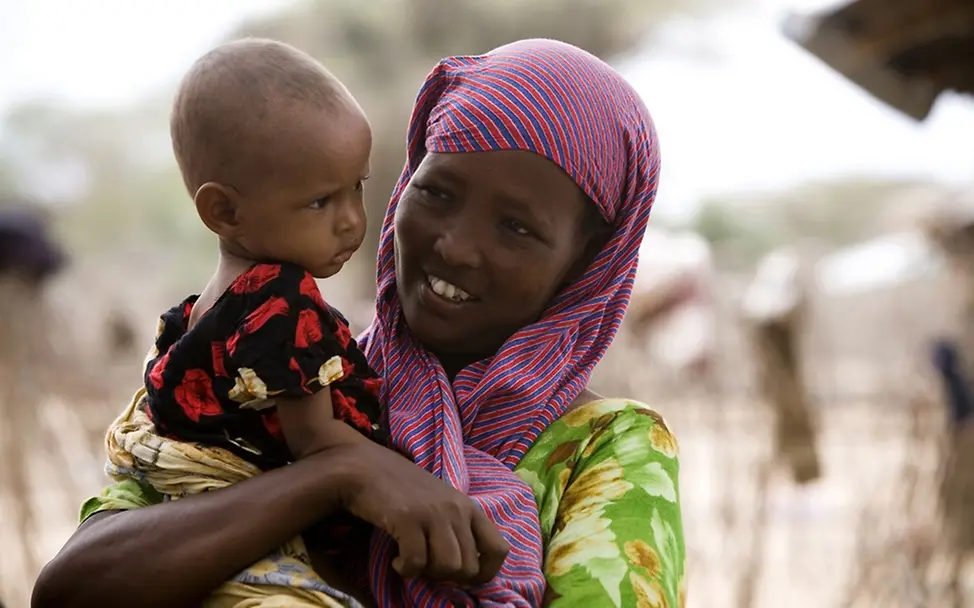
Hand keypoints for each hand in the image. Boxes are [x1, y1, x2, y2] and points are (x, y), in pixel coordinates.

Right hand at [335, 441, 509, 584]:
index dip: (483, 573)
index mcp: (469, 507)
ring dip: (427, 573)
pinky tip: (396, 560)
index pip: (499, 550)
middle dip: (447, 576)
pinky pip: (416, 563)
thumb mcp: (442, 504)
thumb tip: (468, 570)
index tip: (460, 576)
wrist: (367, 467)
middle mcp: (457, 509)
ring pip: (448, 567)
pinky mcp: (408, 517)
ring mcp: (433, 512)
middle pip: (468, 567)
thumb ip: (457, 528)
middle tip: (427, 565)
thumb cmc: (403, 489)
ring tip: (412, 561)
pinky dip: (405, 570)